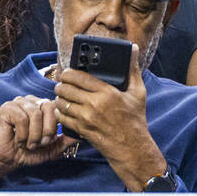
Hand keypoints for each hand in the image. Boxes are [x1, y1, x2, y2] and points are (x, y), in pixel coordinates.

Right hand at [0, 96, 75, 182]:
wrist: (6, 158)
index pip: (59, 107)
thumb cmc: (28, 152)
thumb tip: (83, 134)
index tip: (50, 140)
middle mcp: (34, 102)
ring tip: (29, 144)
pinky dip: (22, 134)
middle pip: (49, 108)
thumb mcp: (53, 148)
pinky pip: (21, 118)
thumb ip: (67, 140)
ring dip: (34, 135)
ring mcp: (20, 103)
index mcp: (45, 108)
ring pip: (35, 114)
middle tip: (40, 143)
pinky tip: (18, 140)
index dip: (57, 125)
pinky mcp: (7, 108)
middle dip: (47, 130)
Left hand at [54, 44, 165, 191]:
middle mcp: (94, 104)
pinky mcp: (81, 129)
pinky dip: (59, 112)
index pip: (78, 76)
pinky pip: (61, 117)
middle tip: (63, 83)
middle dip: (61, 84)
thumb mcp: (138, 92)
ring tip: (62, 96)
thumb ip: (133, 69)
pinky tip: (63, 109)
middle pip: (65, 88)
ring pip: (60, 102)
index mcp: (107, 92)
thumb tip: (133, 48)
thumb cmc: (135, 120)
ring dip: (58, 98)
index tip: (67, 72)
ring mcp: (85, 118)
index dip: (68, 72)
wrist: (131, 147)